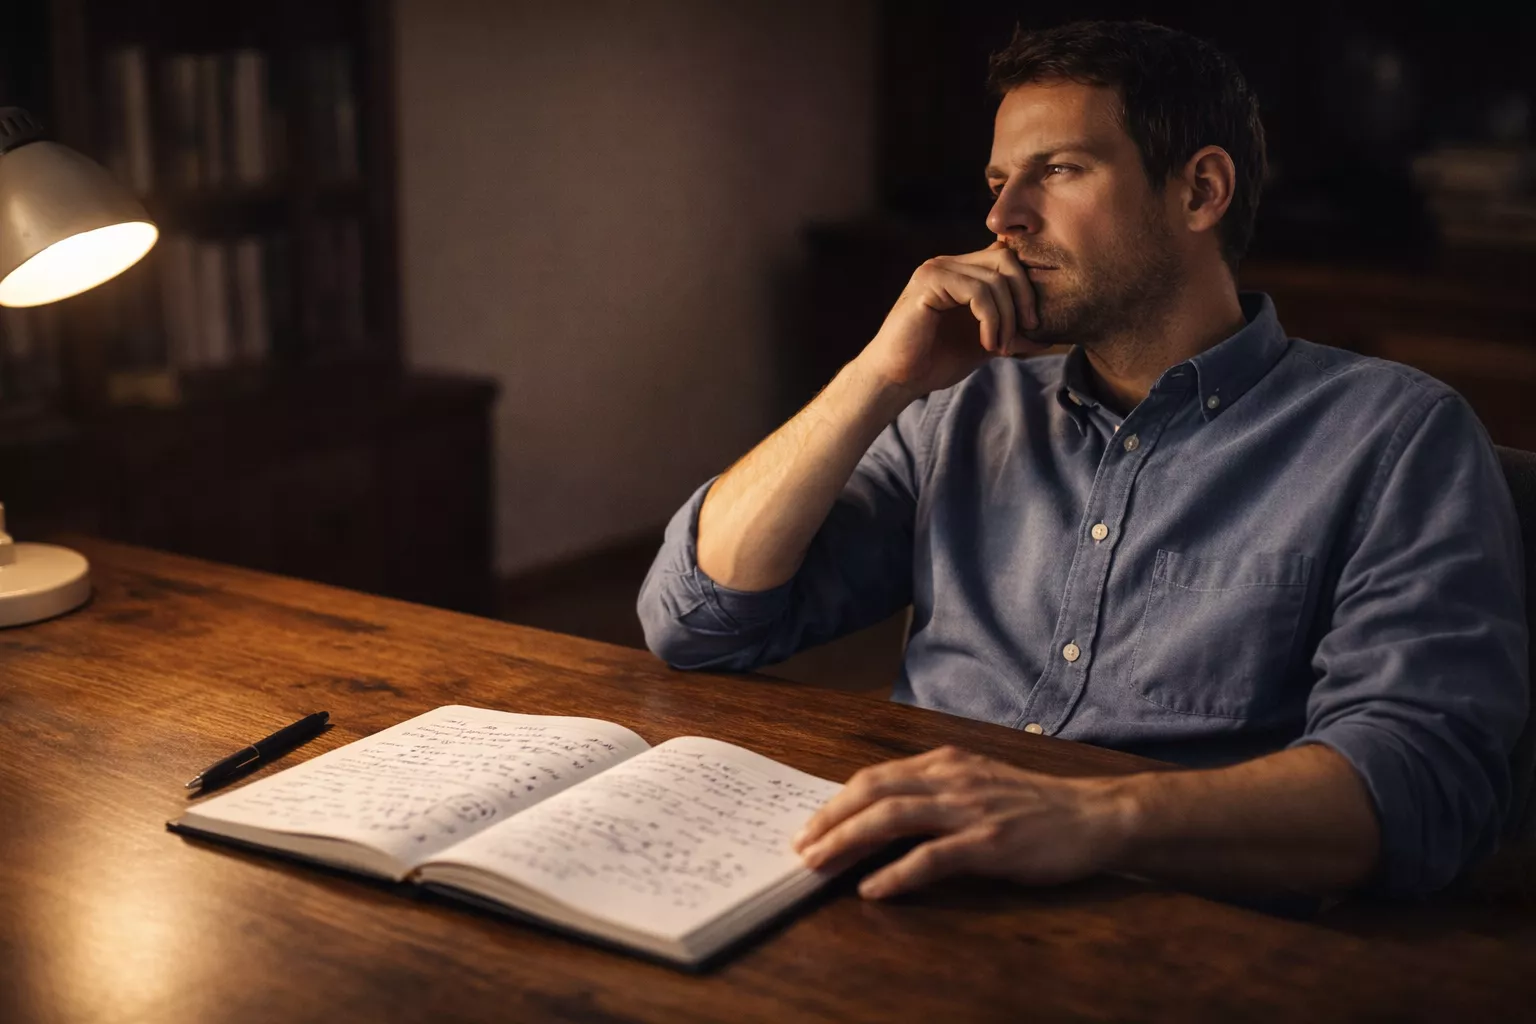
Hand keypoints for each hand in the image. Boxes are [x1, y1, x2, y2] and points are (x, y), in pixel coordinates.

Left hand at [792, 746, 1134, 899]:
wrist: (1093, 816)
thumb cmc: (1033, 806)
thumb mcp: (976, 785)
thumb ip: (932, 793)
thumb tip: (879, 816)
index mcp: (943, 763)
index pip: (874, 777)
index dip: (836, 802)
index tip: (808, 826)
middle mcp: (951, 779)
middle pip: (872, 792)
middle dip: (829, 819)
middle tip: (799, 846)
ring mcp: (970, 809)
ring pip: (892, 817)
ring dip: (848, 841)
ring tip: (819, 864)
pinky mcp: (989, 843)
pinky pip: (932, 857)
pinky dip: (897, 873)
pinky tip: (873, 889)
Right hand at [855, 242, 1051, 401]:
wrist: (897, 379)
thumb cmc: (934, 362)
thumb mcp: (985, 343)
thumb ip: (1011, 330)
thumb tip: (1047, 334)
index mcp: (961, 272)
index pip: (1007, 259)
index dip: (1027, 287)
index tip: (1033, 325)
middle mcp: (948, 263)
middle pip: (1007, 260)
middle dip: (1025, 298)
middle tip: (1027, 331)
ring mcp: (936, 269)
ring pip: (995, 278)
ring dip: (1007, 318)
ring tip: (1000, 347)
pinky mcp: (929, 283)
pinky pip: (977, 291)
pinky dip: (991, 320)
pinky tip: (987, 344)